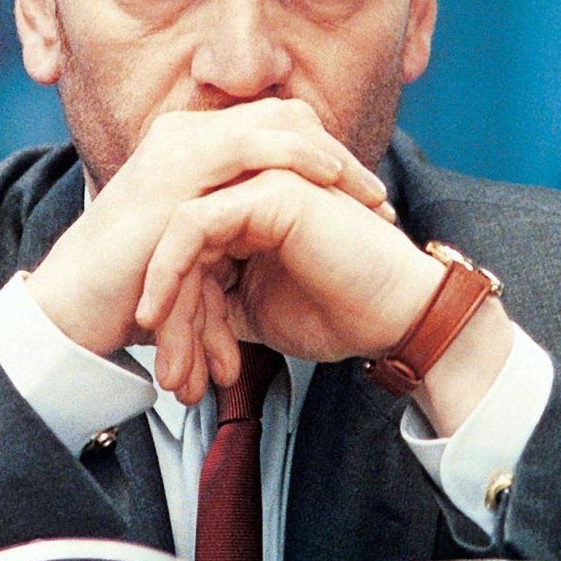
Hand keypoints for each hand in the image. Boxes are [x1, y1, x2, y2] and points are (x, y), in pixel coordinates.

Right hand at [25, 98, 392, 398]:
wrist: (74, 306)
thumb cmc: (135, 284)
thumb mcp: (195, 244)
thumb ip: (231, 226)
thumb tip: (275, 242)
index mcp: (190, 145)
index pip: (272, 126)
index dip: (322, 152)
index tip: (360, 194)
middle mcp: (185, 133)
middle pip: (283, 115)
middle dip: (337, 152)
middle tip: (376, 194)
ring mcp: (180, 145)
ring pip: (276, 123)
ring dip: (332, 157)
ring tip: (371, 194)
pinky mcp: (178, 169)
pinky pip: (253, 146)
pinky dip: (300, 157)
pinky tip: (330, 180)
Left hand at [136, 166, 444, 400]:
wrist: (399, 314)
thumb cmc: (340, 310)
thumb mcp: (254, 310)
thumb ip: (211, 301)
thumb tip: (161, 324)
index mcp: (248, 213)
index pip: (188, 255)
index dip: (176, 315)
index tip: (175, 372)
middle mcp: (250, 190)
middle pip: (179, 248)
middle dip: (172, 320)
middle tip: (174, 378)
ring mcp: (260, 182)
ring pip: (179, 239)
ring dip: (172, 309)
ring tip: (179, 371)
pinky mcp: (268, 189)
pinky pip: (195, 225)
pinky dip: (172, 272)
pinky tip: (167, 315)